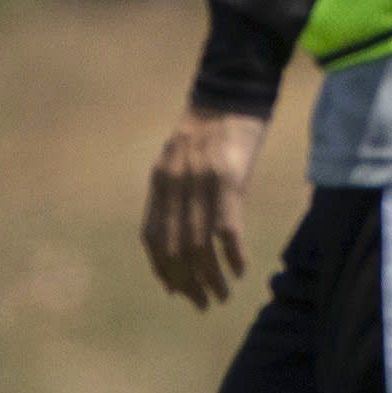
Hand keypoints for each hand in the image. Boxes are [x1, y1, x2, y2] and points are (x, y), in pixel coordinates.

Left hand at [142, 107, 268, 309]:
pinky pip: (227, 228)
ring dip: (210, 277)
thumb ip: (177, 191)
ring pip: (199, 244)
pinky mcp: (229, 178)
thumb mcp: (184, 158)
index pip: (152, 238)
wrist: (234, 88)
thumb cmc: (214, 124)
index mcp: (160, 180)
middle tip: (203, 303)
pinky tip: (239, 270)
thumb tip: (181, 236)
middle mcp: (174, 184)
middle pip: (174, 247)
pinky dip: (232, 256)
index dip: (162, 270)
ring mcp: (200, 181)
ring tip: (222, 296)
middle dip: (186, 283)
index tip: (177, 291)